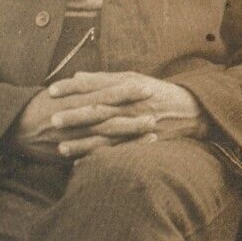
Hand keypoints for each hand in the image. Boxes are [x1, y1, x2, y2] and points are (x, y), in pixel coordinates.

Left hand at [47, 71, 205, 158]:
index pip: (95, 86)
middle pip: (98, 111)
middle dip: (75, 116)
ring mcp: (135, 126)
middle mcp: (129, 106)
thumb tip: (76, 75)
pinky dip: (99, 159)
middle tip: (53, 120)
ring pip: (106, 135)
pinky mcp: (140, 143)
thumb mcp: (132, 79)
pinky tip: (80, 164)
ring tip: (61, 148)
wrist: (190, 110)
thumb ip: (103, 79)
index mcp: (125, 88)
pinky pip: (117, 153)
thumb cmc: (155, 92)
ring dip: (83, 143)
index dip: (73, 88)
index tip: (51, 90)